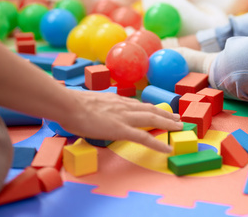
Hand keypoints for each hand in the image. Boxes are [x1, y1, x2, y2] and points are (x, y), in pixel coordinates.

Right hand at [57, 90, 181, 153]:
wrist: (68, 105)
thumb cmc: (70, 105)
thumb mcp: (88, 102)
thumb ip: (96, 107)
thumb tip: (93, 111)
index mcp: (115, 100)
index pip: (137, 104)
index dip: (150, 108)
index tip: (158, 111)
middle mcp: (123, 106)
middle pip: (150, 110)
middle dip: (165, 114)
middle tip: (177, 118)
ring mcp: (124, 117)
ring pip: (152, 120)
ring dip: (168, 124)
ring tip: (179, 128)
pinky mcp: (121, 130)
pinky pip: (144, 138)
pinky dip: (158, 143)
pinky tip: (167, 148)